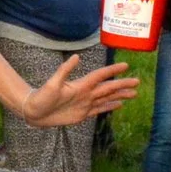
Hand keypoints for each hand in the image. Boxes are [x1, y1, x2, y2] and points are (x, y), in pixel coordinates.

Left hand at [14, 56, 137, 128]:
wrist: (33, 111)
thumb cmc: (41, 97)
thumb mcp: (52, 83)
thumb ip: (64, 71)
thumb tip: (76, 57)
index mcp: (81, 85)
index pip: (100, 76)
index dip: (112, 71)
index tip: (125, 65)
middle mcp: (86, 93)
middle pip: (108, 88)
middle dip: (122, 84)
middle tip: (137, 81)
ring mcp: (85, 104)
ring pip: (107, 98)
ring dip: (120, 95)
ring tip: (134, 94)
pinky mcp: (83, 114)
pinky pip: (100, 109)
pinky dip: (110, 107)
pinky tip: (119, 105)